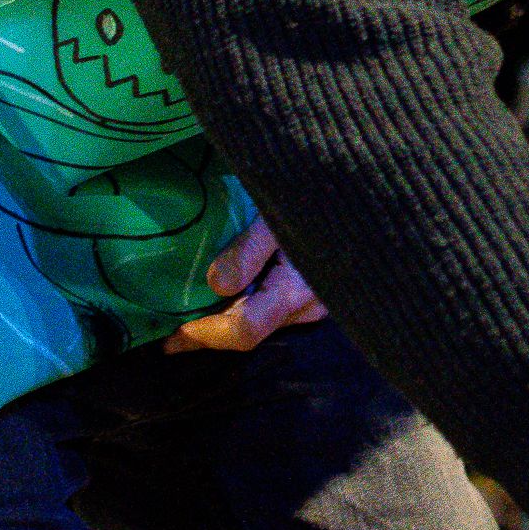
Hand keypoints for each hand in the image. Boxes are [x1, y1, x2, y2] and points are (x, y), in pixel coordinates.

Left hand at [165, 212, 324, 352]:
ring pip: (261, 324)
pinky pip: (271, 311)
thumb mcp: (276, 215)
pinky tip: (225, 298)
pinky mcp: (312, 294)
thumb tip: (217, 285)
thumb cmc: (314, 199)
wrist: (356, 193)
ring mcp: (311, 304)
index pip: (245, 330)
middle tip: (172, 332)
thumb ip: (248, 251)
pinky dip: (243, 308)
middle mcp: (305, 308)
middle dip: (209, 334)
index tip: (175, 331)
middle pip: (249, 333)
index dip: (207, 335)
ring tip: (191, 314)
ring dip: (225, 322)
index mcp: (295, 290)